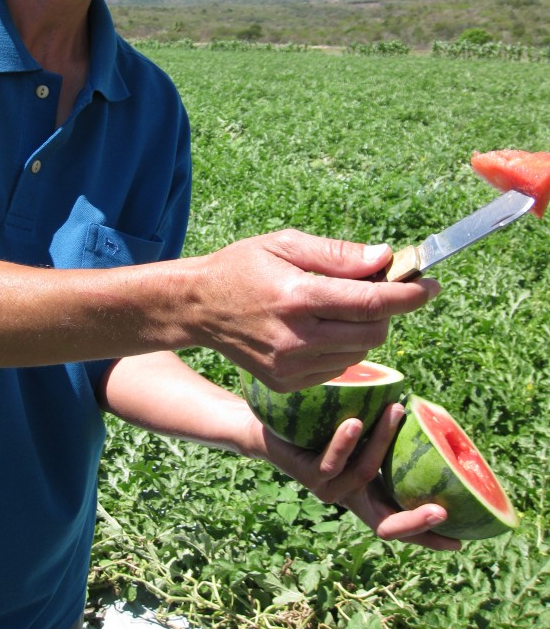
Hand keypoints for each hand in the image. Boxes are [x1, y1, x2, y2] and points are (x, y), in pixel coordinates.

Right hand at [192, 230, 439, 390]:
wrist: (198, 308)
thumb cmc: (242, 267)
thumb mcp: (284, 244)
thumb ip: (337, 254)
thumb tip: (385, 257)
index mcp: (298, 296)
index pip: (371, 303)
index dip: (410, 295)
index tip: (431, 285)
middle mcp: (297, 337)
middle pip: (374, 332)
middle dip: (388, 311)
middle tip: (379, 290)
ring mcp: (291, 367)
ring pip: (360, 352)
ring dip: (365, 330)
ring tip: (341, 308)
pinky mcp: (287, 385)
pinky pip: (338, 368)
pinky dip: (342, 348)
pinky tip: (320, 330)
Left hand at [244, 402, 460, 551]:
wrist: (269, 432)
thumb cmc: (320, 431)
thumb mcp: (359, 436)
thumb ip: (384, 436)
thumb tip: (419, 406)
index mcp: (365, 496)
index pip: (400, 524)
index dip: (427, 536)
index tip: (461, 540)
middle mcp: (348, 498)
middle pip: (385, 526)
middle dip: (415, 523)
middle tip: (443, 512)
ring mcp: (328, 490)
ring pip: (363, 475)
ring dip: (382, 441)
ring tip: (396, 410)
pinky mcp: (307, 475)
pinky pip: (330, 462)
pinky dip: (344, 442)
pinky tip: (354, 422)